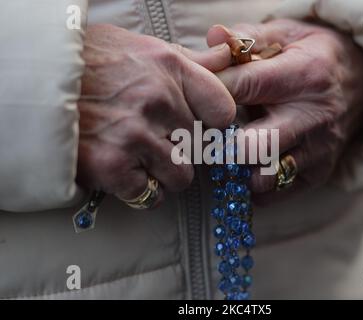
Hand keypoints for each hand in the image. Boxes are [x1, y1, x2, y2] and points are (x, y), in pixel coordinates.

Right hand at [77, 24, 234, 202]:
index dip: (211, 125)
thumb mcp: (140, 48)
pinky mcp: (112, 165)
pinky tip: (125, 173)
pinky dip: (141, 191)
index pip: (222, 111)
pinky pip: (150, 195)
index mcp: (169, 67)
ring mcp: (135, 134)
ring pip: (181, 176)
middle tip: (153, 139)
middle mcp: (158, 100)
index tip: (197, 128)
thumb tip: (225, 57)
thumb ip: (187, 60)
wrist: (35, 80)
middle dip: (180, 148)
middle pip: (199, 147)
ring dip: (164, 174)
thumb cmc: (90, 62)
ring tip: (140, 158)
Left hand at [207, 19, 362, 201]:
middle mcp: (314, 117)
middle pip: (253, 144)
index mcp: (304, 75)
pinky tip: (246, 166)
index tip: (192, 94)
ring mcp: (318, 150)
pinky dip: (253, 186)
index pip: (245, 85)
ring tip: (227, 152)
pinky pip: (276, 193)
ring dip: (236, 168)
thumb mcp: (288, 34)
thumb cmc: (314, 56)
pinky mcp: (319, 173)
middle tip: (205, 134)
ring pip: (263, 176)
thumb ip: (248, 37)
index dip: (211, 91)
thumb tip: (213, 37)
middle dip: (220, 142)